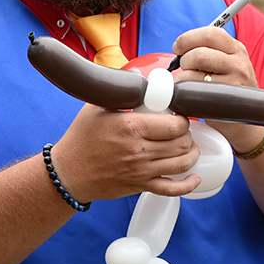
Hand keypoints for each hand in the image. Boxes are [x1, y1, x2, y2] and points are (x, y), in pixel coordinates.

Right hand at [51, 104, 201, 201]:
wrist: (68, 172)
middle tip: (181, 130)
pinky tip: (195, 177)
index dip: (183, 119)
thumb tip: (137, 74)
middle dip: (187, 135)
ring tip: (189, 147)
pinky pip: (172, 189)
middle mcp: (139, 151)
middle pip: (182, 143)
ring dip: (192, 154)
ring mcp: (141, 171)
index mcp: (131, 127)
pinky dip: (188, 184)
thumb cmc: (81, 138)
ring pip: (182, 164)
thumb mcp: (97, 107)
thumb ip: (121, 91)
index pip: (175, 124)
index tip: (179, 117)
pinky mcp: (140, 186)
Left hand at [172, 27, 263, 149]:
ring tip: (188, 86)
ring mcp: (234, 82)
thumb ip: (210, 51)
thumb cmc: (229, 91)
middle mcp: (239, 63)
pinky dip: (183, 94)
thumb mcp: (229, 65)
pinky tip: (189, 97)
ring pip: (193, 73)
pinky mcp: (225, 100)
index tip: (178, 48)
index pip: (210, 33)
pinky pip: (193, 92)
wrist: (247, 123)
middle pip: (198, 53)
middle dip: (183, 61)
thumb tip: (179, 47)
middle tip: (186, 70)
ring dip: (182, 79)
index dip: (188, 39)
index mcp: (237, 49)